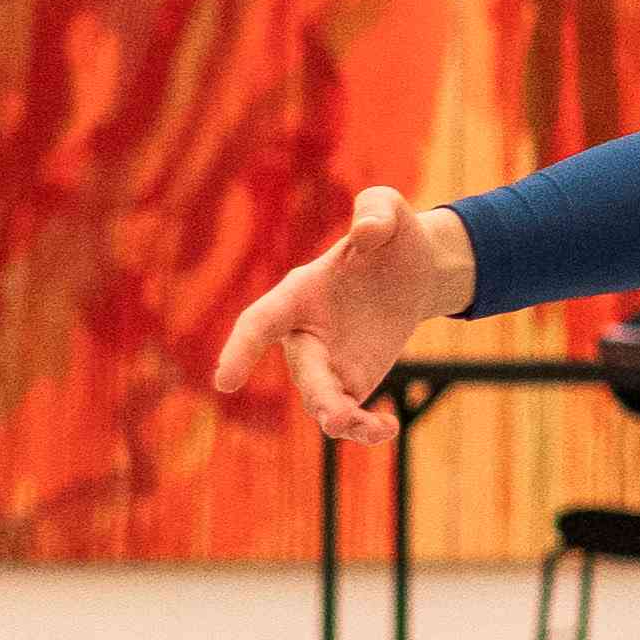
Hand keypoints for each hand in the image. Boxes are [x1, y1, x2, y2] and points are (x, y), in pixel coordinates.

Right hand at [210, 187, 473, 444]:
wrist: (414, 268)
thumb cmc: (390, 235)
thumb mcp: (387, 211)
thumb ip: (375, 212)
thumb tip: (367, 231)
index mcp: (299, 292)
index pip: (261, 321)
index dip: (241, 350)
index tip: (225, 381)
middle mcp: (305, 332)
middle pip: (301, 369)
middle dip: (317, 393)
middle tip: (338, 415)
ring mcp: (327, 362)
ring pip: (322, 402)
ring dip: (340, 419)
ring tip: (374, 427)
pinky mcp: (352, 382)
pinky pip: (349, 415)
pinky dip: (364, 428)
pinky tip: (388, 427)